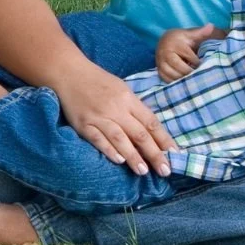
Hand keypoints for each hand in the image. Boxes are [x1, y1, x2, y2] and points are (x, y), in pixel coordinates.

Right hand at [55, 63, 176, 175]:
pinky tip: (119, 161)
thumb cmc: (98, 81)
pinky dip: (109, 150)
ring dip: (133, 156)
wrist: (68, 73)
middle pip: (139, 134)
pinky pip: (98, 139)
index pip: (151, 122)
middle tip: (165, 171)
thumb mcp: (121, 88)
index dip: (164, 140)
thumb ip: (134, 108)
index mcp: (128, 98)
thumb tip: (151, 131)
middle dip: (154, 154)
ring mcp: (99, 117)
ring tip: (143, 171)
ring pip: (120, 139)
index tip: (175, 155)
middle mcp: (116, 108)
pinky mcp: (83, 124)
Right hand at [155, 23, 221, 81]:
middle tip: (200, 75)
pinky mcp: (159, 69)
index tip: (204, 65)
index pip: (189, 57)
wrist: (164, 40)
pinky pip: (166, 79)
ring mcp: (160, 62)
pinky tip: (184, 81)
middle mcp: (165, 53)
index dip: (198, 63)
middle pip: (180, 67)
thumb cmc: (181, 39)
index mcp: (175, 44)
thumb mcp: (190, 34)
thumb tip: (211, 26)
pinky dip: (175, 82)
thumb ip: (201, 32)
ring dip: (183, 79)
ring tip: (193, 79)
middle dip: (191, 72)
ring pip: (173, 75)